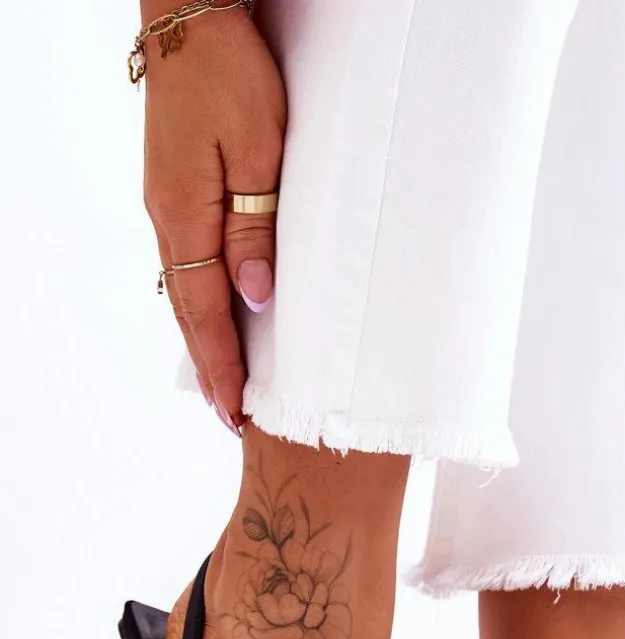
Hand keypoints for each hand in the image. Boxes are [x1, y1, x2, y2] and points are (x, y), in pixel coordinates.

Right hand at [142, 3, 285, 433]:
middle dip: (211, 368)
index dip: (222, 368)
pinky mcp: (176, 188)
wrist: (190, 17)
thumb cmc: (229, 74)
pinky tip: (213, 315)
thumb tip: (255, 297)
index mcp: (186, 217)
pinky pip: (188, 262)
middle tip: (230, 416)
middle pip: (188, 312)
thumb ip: (254, 227)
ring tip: (224, 381)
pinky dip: (200, 301)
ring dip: (205, 339)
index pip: (204, 315)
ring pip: (186, 290)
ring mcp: (168, 203)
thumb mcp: (258, 150)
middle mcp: (169, 219)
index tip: (235, 413)